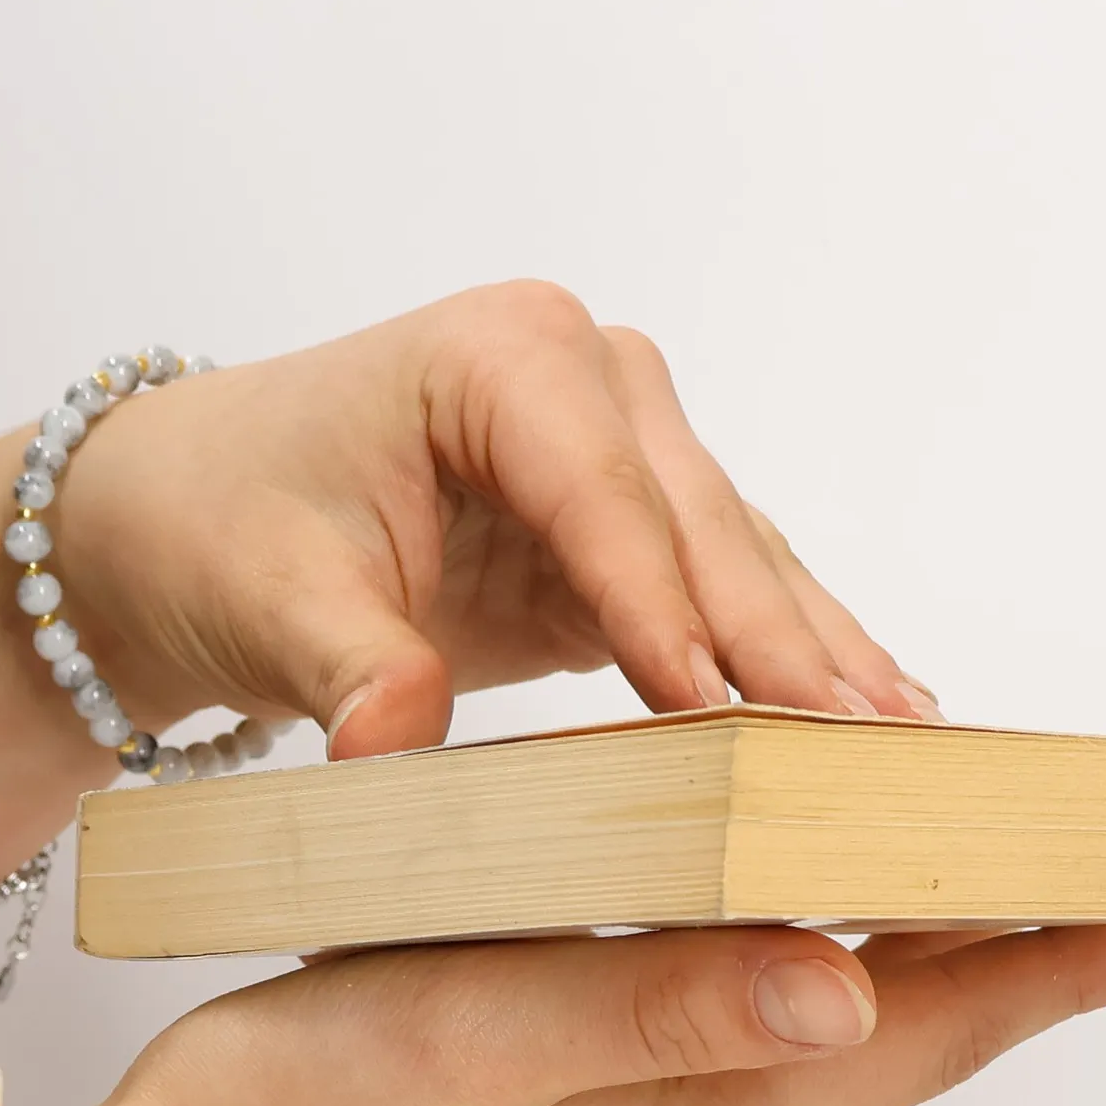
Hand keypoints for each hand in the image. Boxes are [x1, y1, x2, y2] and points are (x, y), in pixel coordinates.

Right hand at [0, 918, 1105, 1105]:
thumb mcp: (460, 1038)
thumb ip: (659, 1015)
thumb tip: (846, 998)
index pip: (930, 1031)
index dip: (1058, 967)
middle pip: (890, 1053)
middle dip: (998, 966)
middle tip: (1093, 890)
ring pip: (801, 1072)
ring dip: (882, 990)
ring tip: (938, 901)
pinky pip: (714, 1101)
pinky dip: (765, 1024)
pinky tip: (745, 975)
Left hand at [53, 283, 942, 758]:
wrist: (202, 515)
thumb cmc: (226, 523)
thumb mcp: (271, 596)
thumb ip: (350, 666)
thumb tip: (393, 749)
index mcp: (501, 357)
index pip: (604, 495)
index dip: (663, 610)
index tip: (717, 712)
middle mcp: (588, 382)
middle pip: (702, 528)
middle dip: (775, 644)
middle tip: (854, 746)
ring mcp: (627, 449)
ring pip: (744, 560)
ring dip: (817, 654)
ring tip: (903, 739)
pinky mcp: (639, 527)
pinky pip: (734, 590)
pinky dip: (797, 653)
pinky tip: (879, 706)